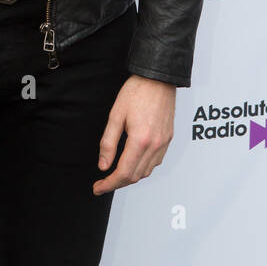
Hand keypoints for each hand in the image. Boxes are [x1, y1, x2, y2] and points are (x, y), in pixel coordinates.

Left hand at [93, 75, 175, 194]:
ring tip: (116, 174)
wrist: (158, 78)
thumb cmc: (137, 91)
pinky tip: (133, 162)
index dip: (109, 184)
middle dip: (118, 183)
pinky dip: (143, 168)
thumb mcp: (115, 115)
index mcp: (140, 140)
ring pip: (147, 172)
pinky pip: (156, 162)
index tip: (98, 187)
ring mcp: (164, 143)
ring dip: (131, 177)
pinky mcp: (168, 139)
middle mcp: (155, 145)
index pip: (124, 173)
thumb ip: (108, 142)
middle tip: (103, 183)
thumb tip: (103, 165)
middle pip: (136, 176)